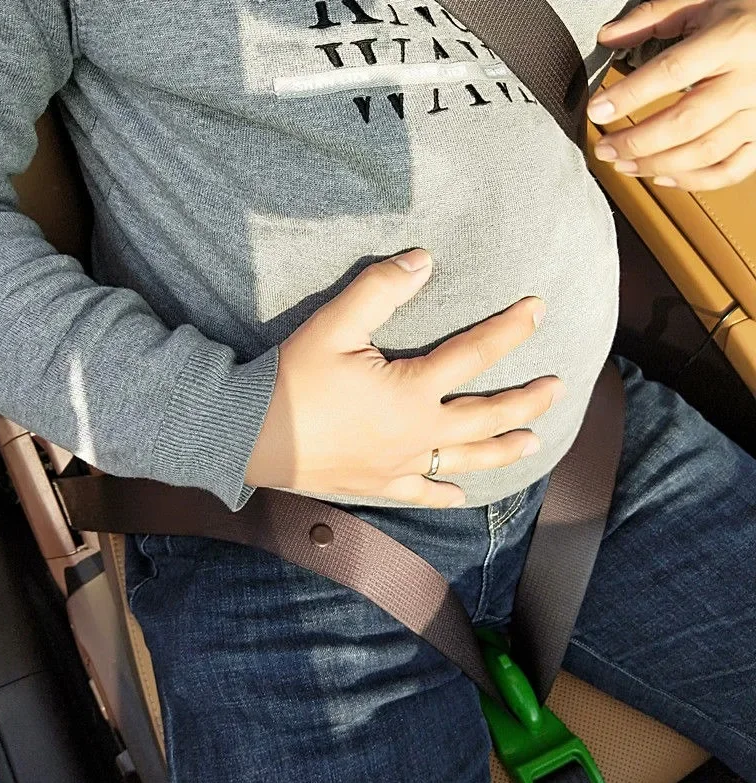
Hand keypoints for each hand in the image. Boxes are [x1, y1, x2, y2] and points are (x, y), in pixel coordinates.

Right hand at [245, 249, 563, 507]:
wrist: (252, 436)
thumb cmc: (292, 380)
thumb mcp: (334, 325)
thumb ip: (381, 289)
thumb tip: (423, 260)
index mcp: (412, 390)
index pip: (475, 354)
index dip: (511, 329)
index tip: (539, 311)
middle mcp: (418, 432)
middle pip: (487, 416)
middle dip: (526, 400)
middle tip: (558, 387)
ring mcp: (402, 465)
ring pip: (467, 459)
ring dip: (504, 449)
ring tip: (534, 442)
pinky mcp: (379, 486)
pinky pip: (424, 493)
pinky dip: (447, 493)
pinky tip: (462, 494)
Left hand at [590, 0, 755, 190]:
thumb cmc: (749, 12)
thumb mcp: (705, 0)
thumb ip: (654, 16)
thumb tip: (607, 36)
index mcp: (732, 38)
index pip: (671, 71)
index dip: (629, 95)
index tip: (597, 110)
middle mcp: (750, 78)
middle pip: (684, 122)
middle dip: (636, 142)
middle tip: (604, 148)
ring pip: (703, 152)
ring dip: (656, 165)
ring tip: (623, 164)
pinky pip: (730, 170)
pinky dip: (693, 181)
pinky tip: (662, 177)